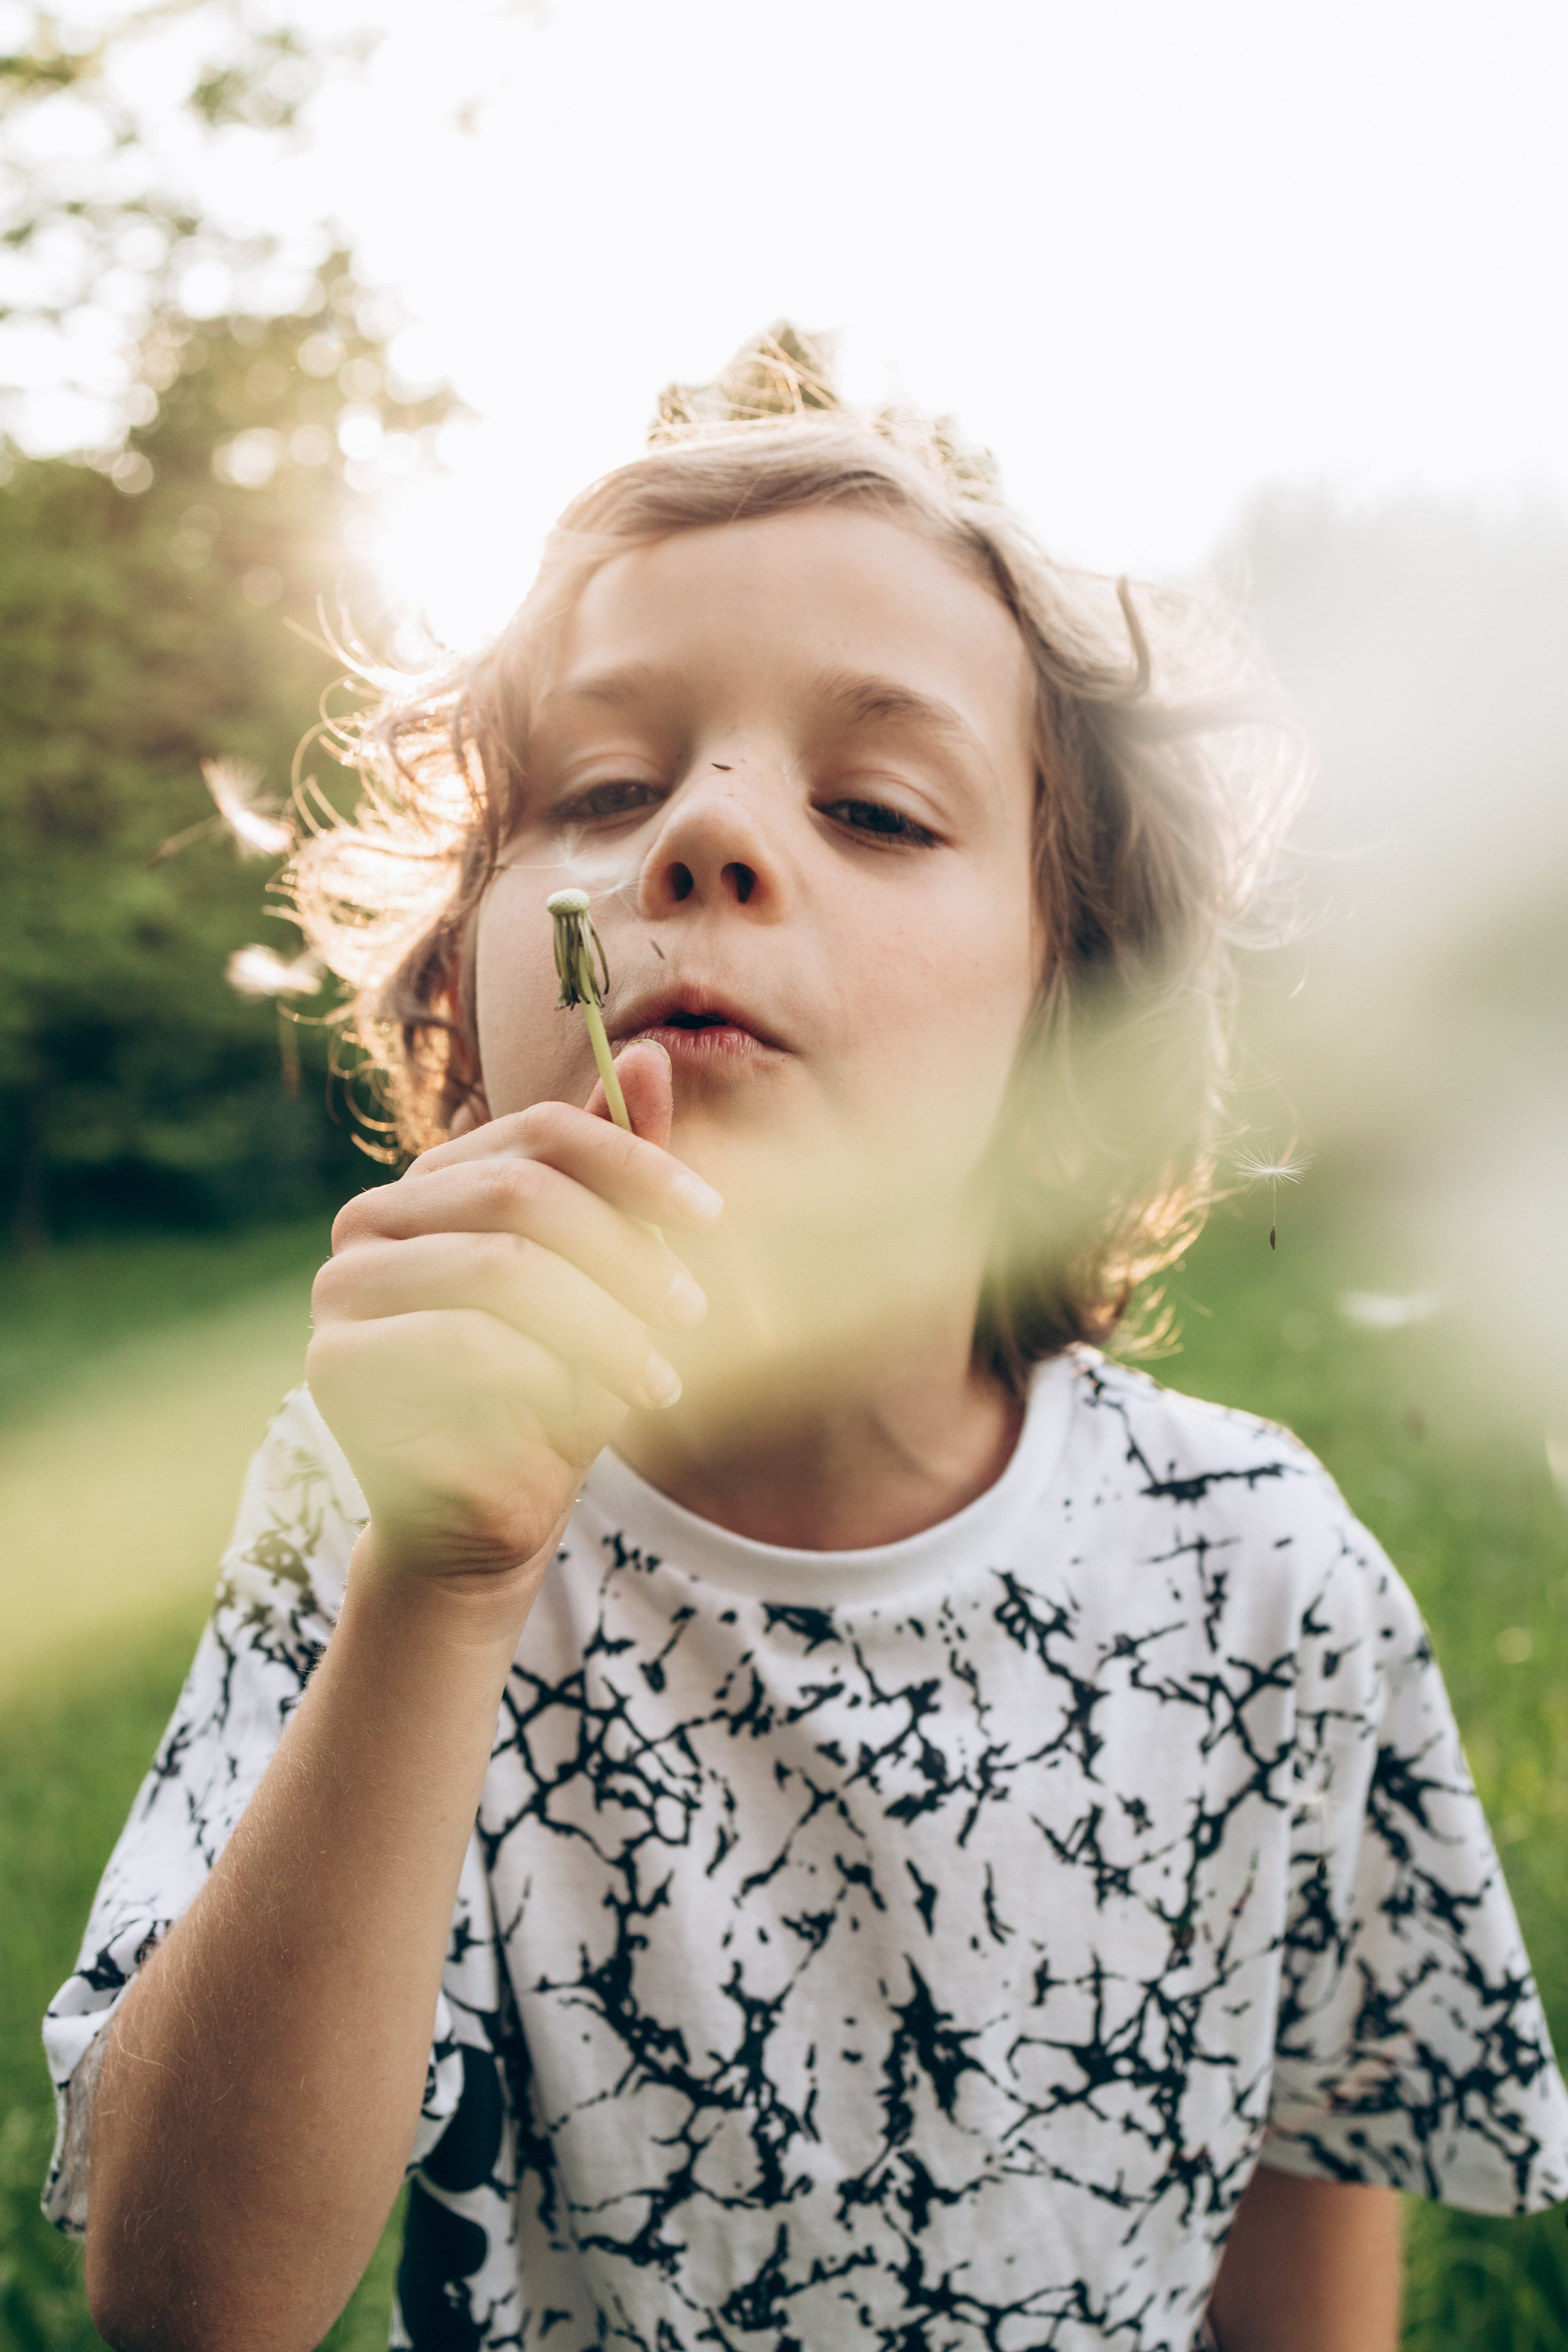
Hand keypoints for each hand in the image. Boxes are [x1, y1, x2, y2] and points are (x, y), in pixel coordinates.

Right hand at [306, 1042, 720, 1591]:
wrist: (495, 1508)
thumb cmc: (557, 1382)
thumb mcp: (607, 1279)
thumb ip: (619, 1175)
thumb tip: (647, 1054)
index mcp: (438, 1179)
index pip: (540, 1132)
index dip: (634, 1164)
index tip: (713, 1218)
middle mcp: (375, 1216)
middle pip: (522, 1194)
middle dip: (625, 1253)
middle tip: (695, 1315)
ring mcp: (344, 1286)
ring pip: (499, 1269)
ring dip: (600, 1327)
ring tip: (657, 1380)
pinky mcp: (335, 1363)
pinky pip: (461, 1346)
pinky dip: (540, 1378)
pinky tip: (577, 1415)